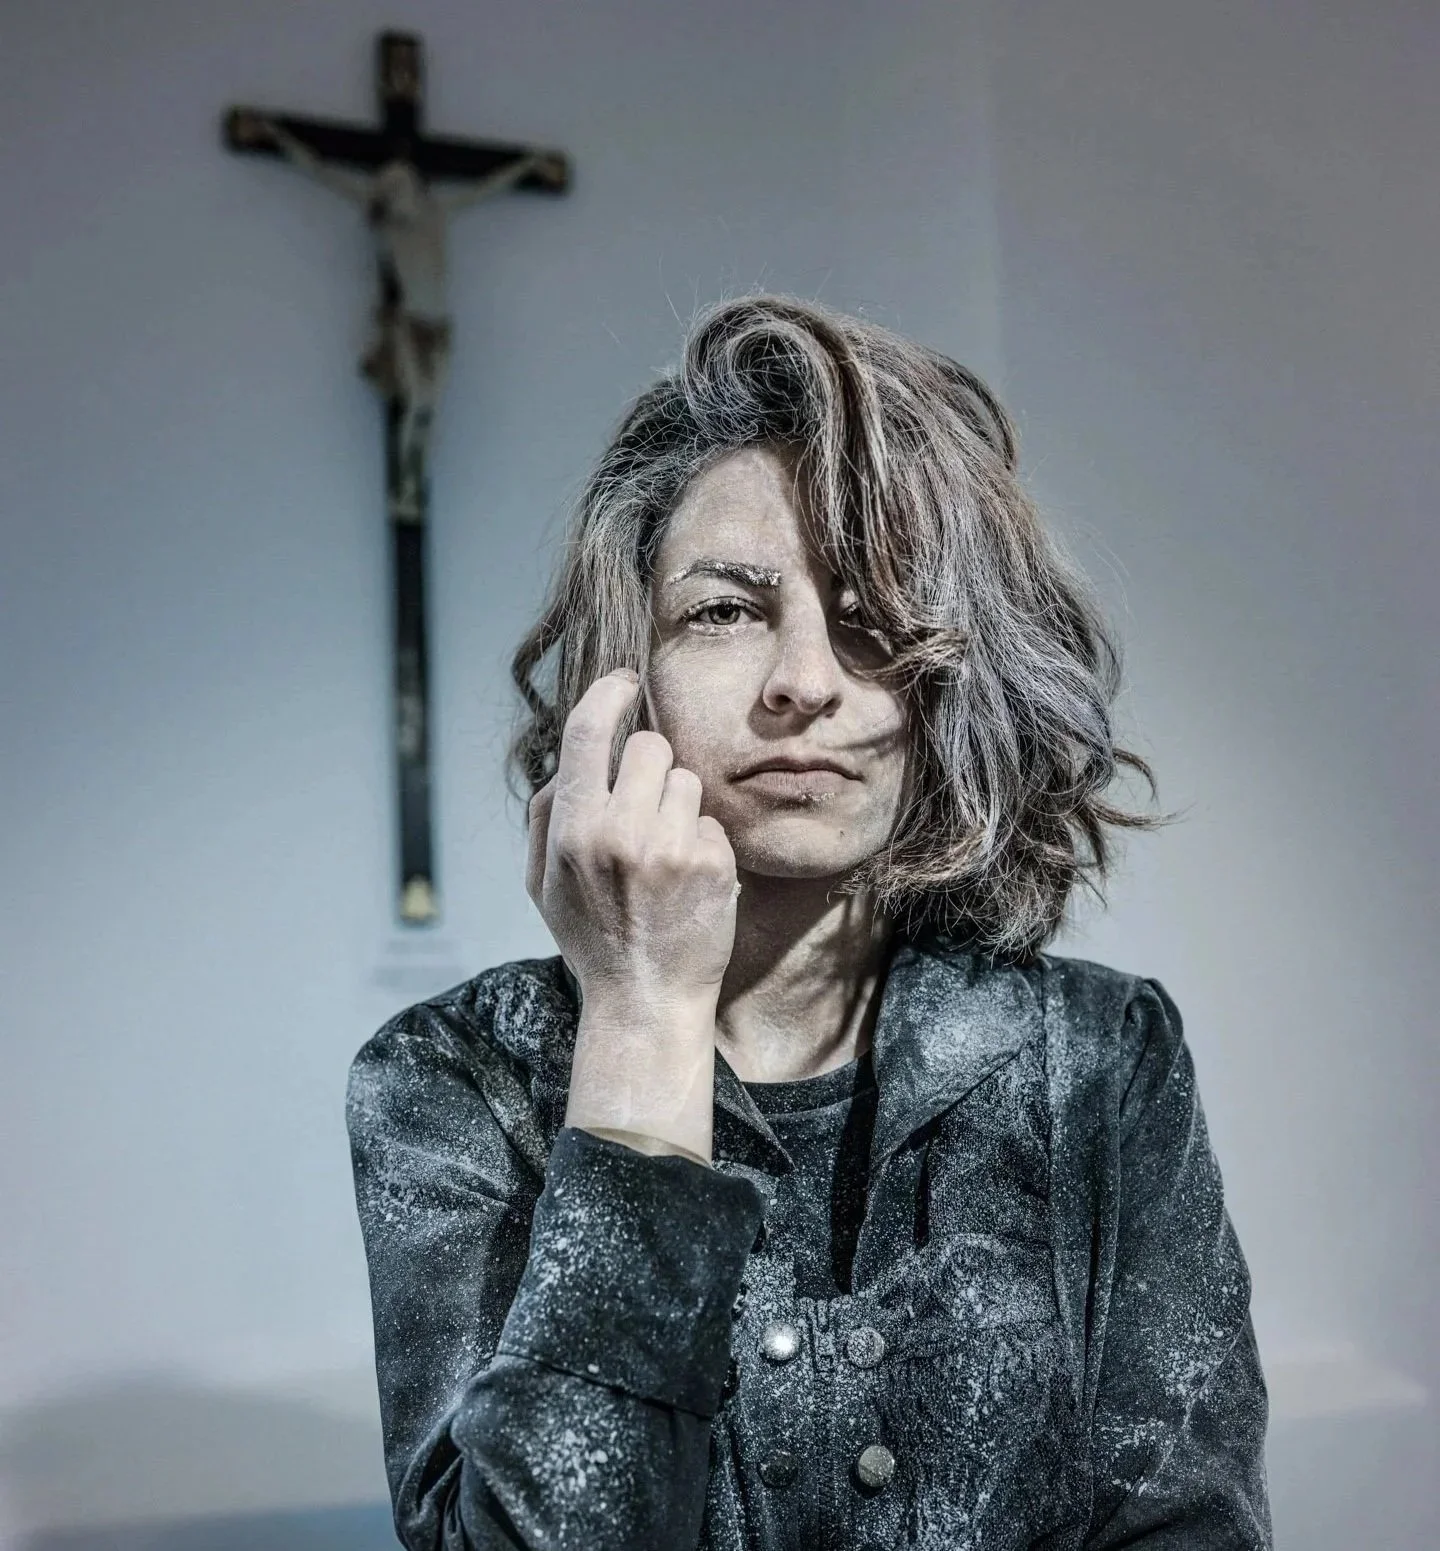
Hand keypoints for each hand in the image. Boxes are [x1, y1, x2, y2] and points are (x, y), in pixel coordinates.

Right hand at [525, 668, 738, 1158]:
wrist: (645, 1001)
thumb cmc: (592, 938)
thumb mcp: (542, 882)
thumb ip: (547, 815)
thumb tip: (568, 761)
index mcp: (572, 831)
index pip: (588, 733)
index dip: (607, 694)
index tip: (624, 681)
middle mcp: (620, 833)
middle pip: (651, 746)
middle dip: (650, 766)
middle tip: (645, 807)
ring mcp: (671, 848)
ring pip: (687, 780)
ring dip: (679, 807)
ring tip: (664, 855)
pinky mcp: (713, 864)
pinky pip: (712, 821)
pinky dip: (702, 843)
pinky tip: (688, 881)